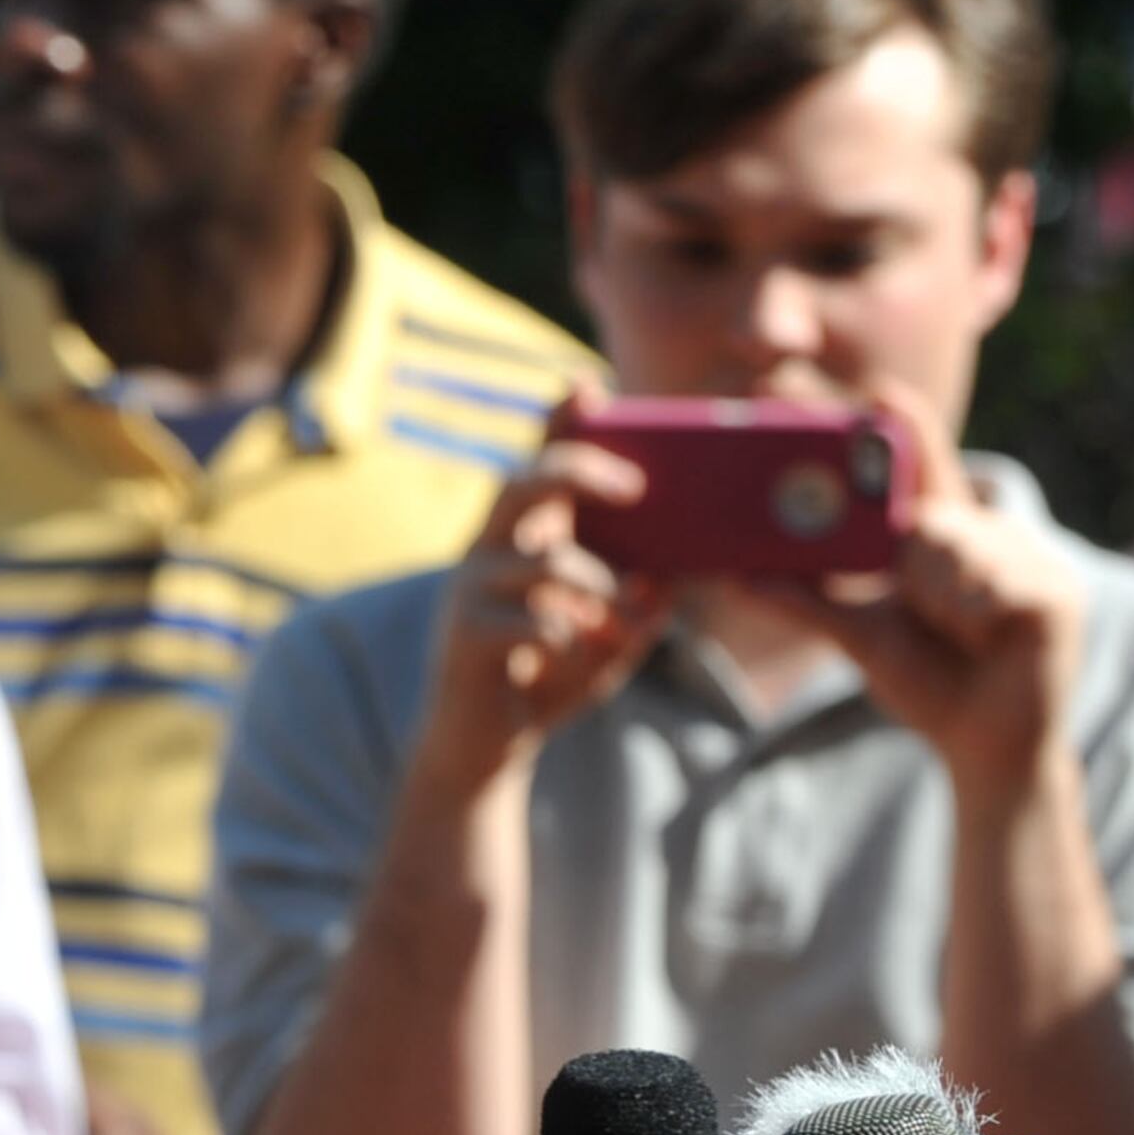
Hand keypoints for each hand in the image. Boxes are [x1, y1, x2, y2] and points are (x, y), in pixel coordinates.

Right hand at [407, 394, 668, 802]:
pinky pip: (535, 623)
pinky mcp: (464, 635)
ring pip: (546, 564)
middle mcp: (486, 552)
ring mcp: (468, 591)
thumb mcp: (606, 642)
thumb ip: (637, 610)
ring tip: (622, 627)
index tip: (589, 387)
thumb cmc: (545, 680)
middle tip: (633, 489)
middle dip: (578, 472)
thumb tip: (669, 583)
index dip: (556, 422)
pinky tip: (580, 660)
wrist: (480, 747)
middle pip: (523, 484)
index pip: (534, 464)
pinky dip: (575, 642)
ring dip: (601, 594)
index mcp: (520, 539)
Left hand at [756, 380, 1083, 802]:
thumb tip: (738, 573)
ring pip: (953, 551)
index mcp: (945, 536)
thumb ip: (804, 599)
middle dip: (913, 571)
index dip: (900, 426)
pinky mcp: (1057, 593)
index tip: (876, 391)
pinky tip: (990, 641)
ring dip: (941, 601)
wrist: (985, 748)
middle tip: (928, 613)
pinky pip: (990, 587)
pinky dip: (974, 620)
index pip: (921, 467)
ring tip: (961, 635)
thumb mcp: (857, 634)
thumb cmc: (929, 683)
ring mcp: (1031, 560)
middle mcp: (991, 536)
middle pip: (927, 519)